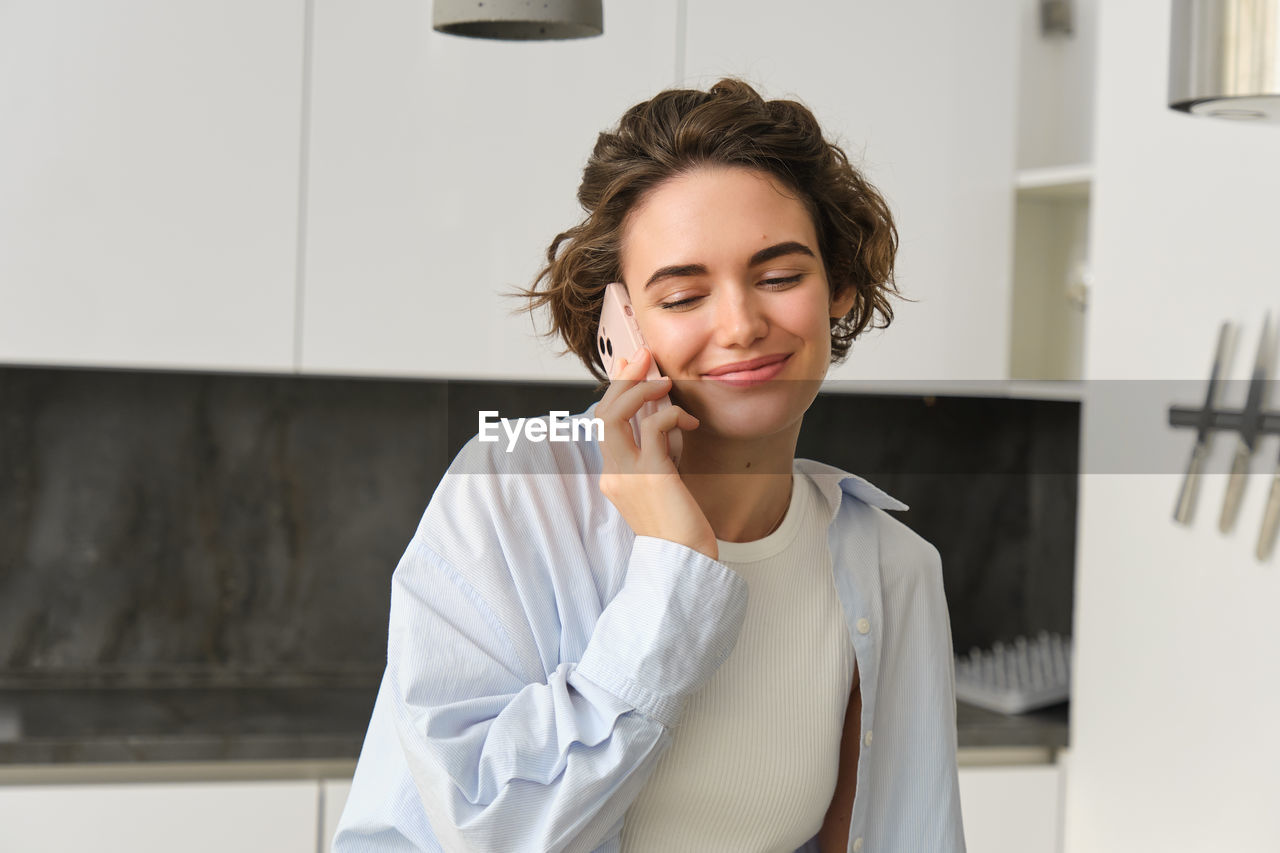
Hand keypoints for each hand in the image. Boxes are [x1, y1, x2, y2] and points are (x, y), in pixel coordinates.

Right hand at [596, 347, 717, 559]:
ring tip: (665, 382)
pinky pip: (654, 429)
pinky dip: (671, 415)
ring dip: (640, 389)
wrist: (685, 564)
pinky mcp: (650, 476)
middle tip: (643, 356)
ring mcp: (627, 475)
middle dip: (622, 378)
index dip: (615, 390)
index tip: (629, 365)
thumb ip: (656, 454)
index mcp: (613, 475)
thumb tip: (662, 417)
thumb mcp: (662, 484)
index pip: (604, 422)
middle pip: (602, 412)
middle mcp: (613, 473)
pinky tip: (690, 422)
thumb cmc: (681, 527)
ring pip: (615, 415)